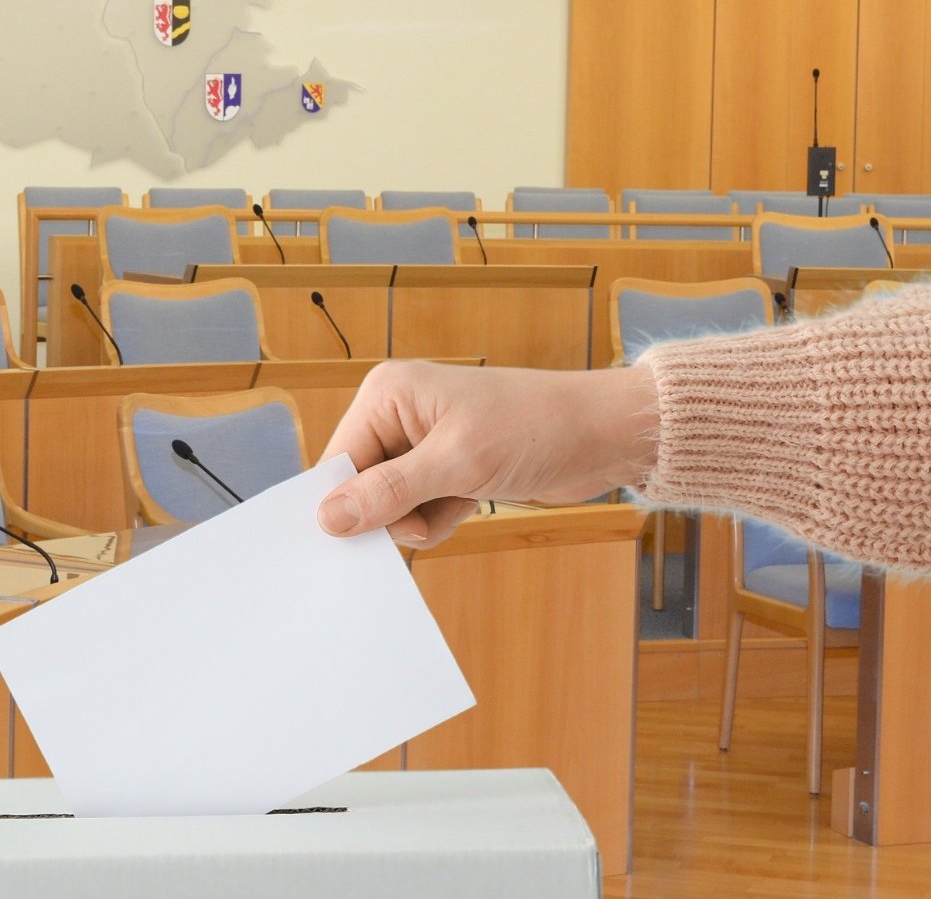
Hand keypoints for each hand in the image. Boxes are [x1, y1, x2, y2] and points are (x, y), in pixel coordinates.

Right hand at [317, 361, 658, 546]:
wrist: (602, 435)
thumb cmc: (534, 429)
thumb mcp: (456, 464)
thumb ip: (388, 492)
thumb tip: (328, 518)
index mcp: (388, 394)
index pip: (340, 460)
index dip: (347, 503)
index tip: (363, 538)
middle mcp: (399, 413)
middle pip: (361, 485)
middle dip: (392, 512)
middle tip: (426, 516)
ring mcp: (423, 441)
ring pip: (391, 504)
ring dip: (420, 519)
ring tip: (459, 501)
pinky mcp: (446, 465)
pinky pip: (419, 508)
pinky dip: (440, 518)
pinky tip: (470, 501)